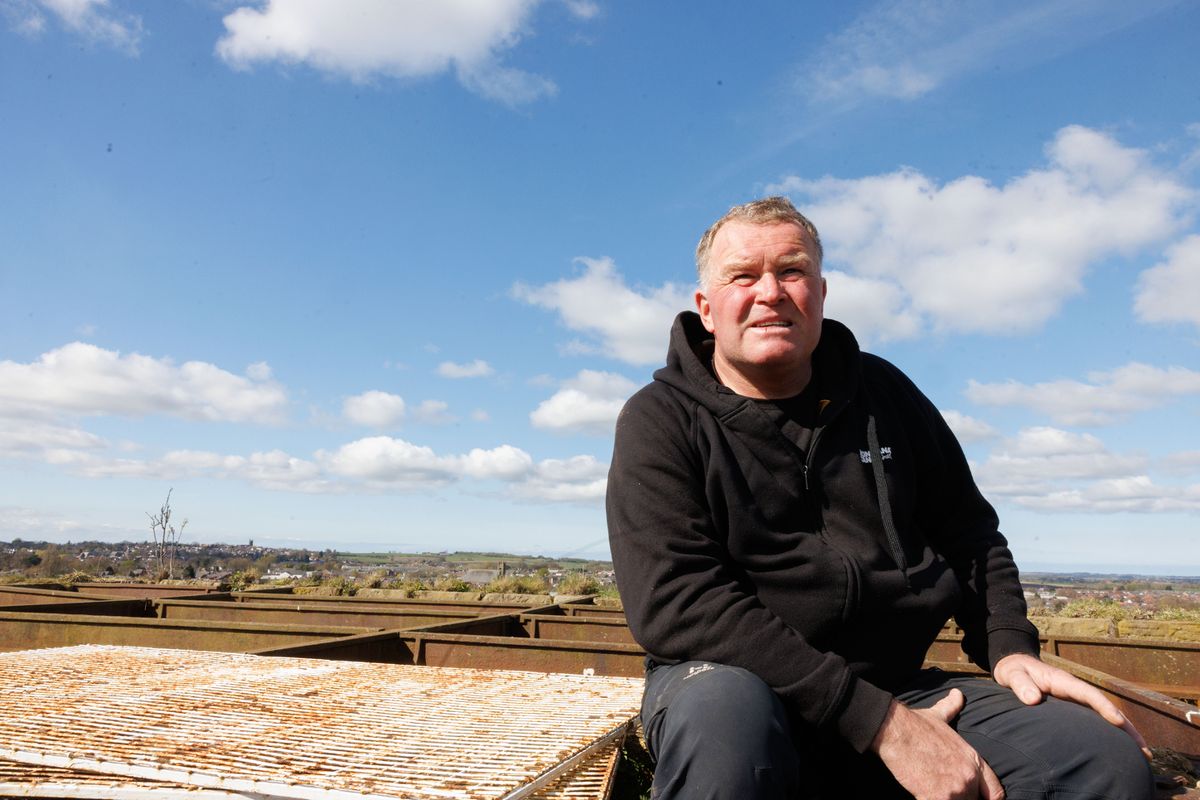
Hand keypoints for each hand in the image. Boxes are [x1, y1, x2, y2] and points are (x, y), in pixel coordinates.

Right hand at [871, 689, 1004, 799]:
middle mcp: (969, 777)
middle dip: (963, 799)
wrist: (897, 731)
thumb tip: (957, 694)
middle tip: (947, 791)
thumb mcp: (940, 716)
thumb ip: (952, 708)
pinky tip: (923, 794)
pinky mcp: (935, 798)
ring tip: (934, 791)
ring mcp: (954, 790)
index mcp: (974, 760)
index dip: (989, 799)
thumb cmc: (917, 724)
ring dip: (947, 799)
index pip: (996, 792)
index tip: (979, 798)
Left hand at [992, 653, 1150, 758]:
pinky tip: (1119, 749)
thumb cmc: (1014, 670)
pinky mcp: (1073, 708)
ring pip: (1104, 717)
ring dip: (1124, 734)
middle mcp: (1075, 691)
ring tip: (1142, 755)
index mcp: (1064, 681)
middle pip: (1106, 708)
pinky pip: (1095, 722)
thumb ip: (1021, 685)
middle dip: (1126, 727)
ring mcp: (1076, 700)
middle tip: (1143, 750)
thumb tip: (1033, 700)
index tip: (1119, 722)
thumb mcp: (1012, 674)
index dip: (1105, 707)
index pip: (1089, 694)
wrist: (1013, 666)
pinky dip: (1110, 734)